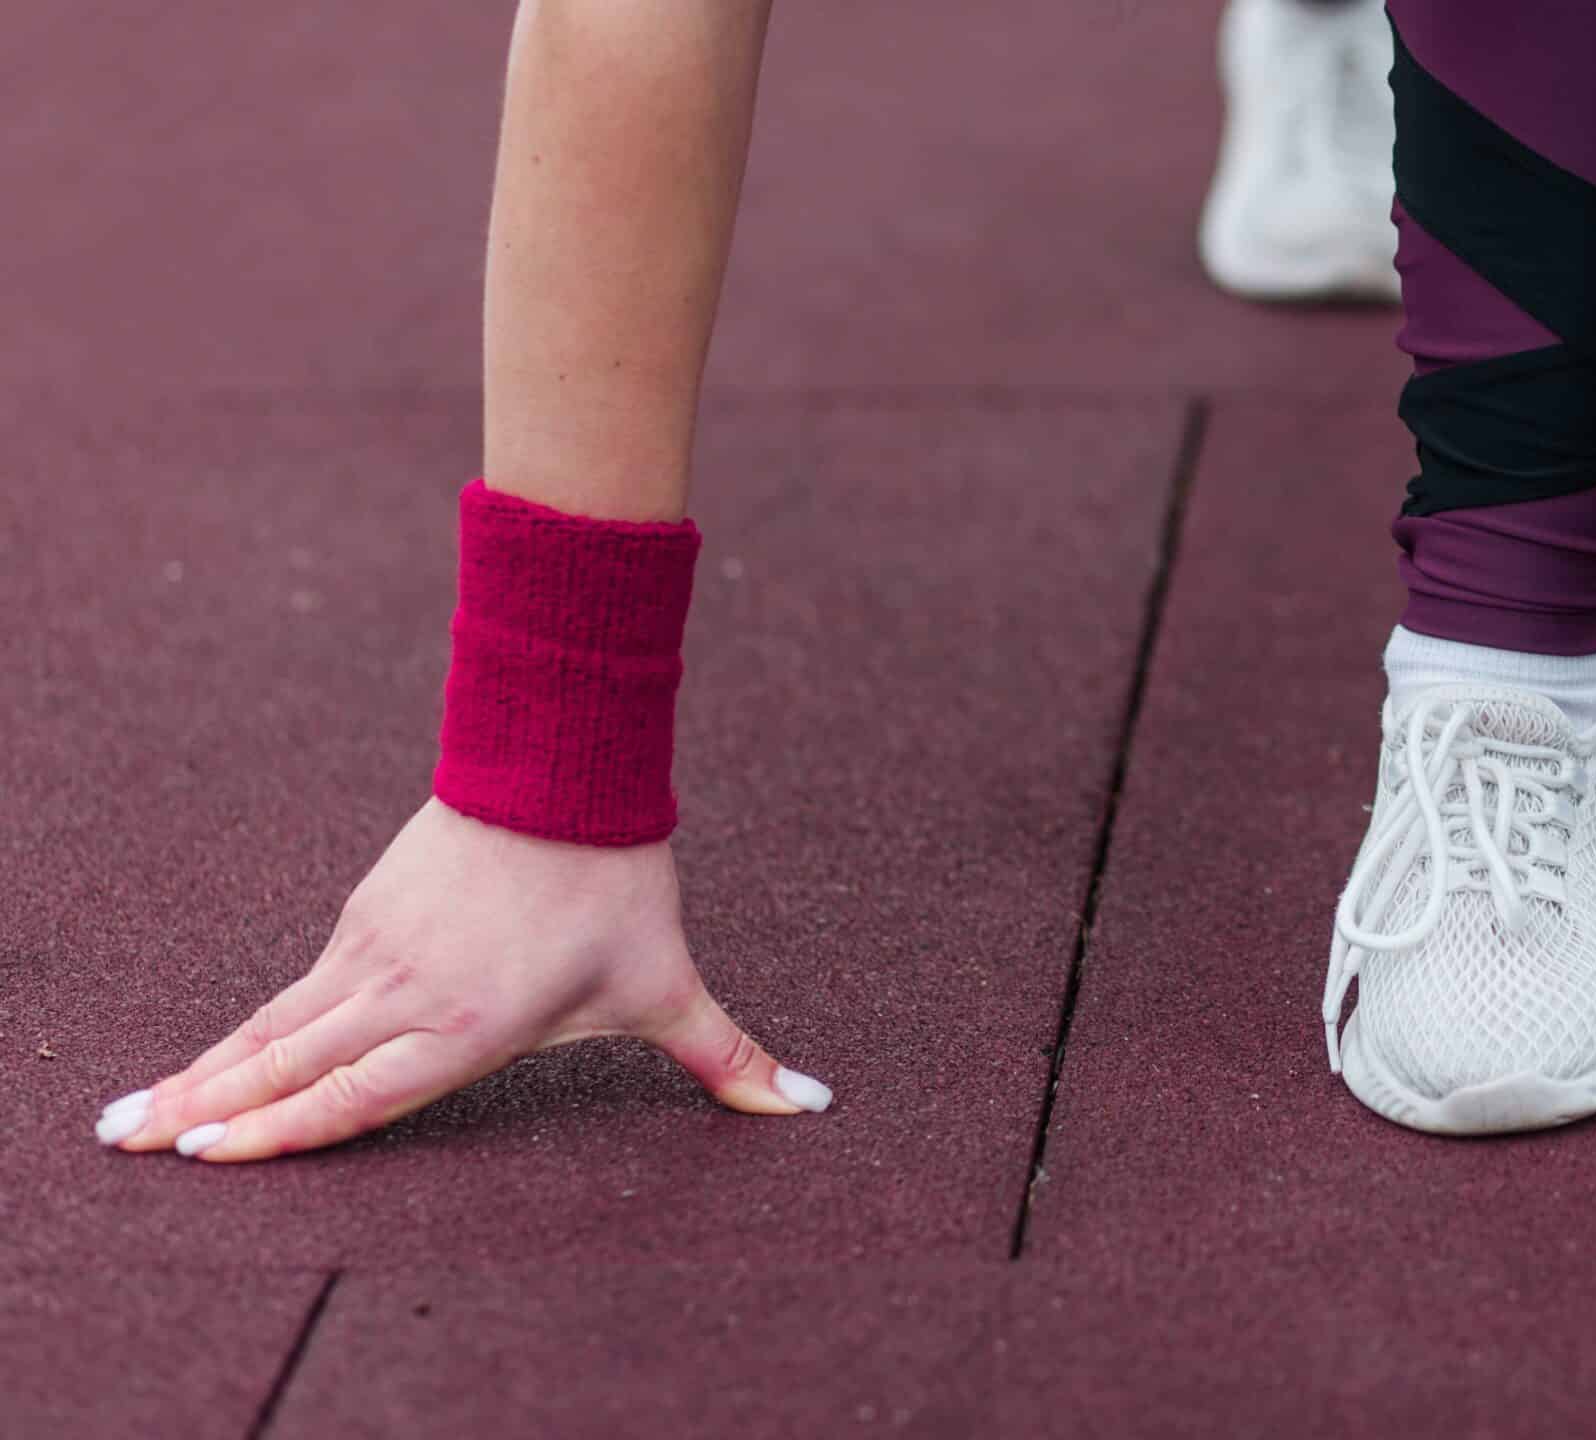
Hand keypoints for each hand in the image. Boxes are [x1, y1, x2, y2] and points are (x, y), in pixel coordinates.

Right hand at [97, 798, 824, 1161]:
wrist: (564, 768)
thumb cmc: (615, 886)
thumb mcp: (669, 984)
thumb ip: (727, 1057)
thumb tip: (807, 1104)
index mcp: (468, 1024)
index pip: (359, 1094)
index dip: (285, 1129)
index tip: (212, 1155)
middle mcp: (404, 993)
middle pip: (288, 1064)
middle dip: (208, 1110)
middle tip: (134, 1148)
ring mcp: (371, 951)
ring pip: (274, 1027)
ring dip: (203, 1072)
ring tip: (132, 1120)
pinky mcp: (362, 916)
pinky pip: (290, 990)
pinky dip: (239, 1031)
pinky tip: (202, 1061)